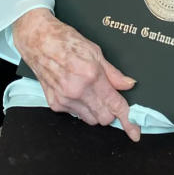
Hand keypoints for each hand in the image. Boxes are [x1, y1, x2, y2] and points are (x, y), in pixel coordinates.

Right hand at [12, 8, 140, 138]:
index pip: (115, 105)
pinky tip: (77, 91)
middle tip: (109, 98)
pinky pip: (75, 115)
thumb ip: (113, 73)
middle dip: (111, 112)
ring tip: (91, 91)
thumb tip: (128, 85)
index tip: (135, 133)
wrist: (38, 41)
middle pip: (104, 118)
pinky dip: (81, 108)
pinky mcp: (55, 104)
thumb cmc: (66, 41)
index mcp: (92, 76)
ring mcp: (65, 100)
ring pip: (90, 119)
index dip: (128, 121)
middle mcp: (78, 91)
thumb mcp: (96, 52)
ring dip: (96, 111)